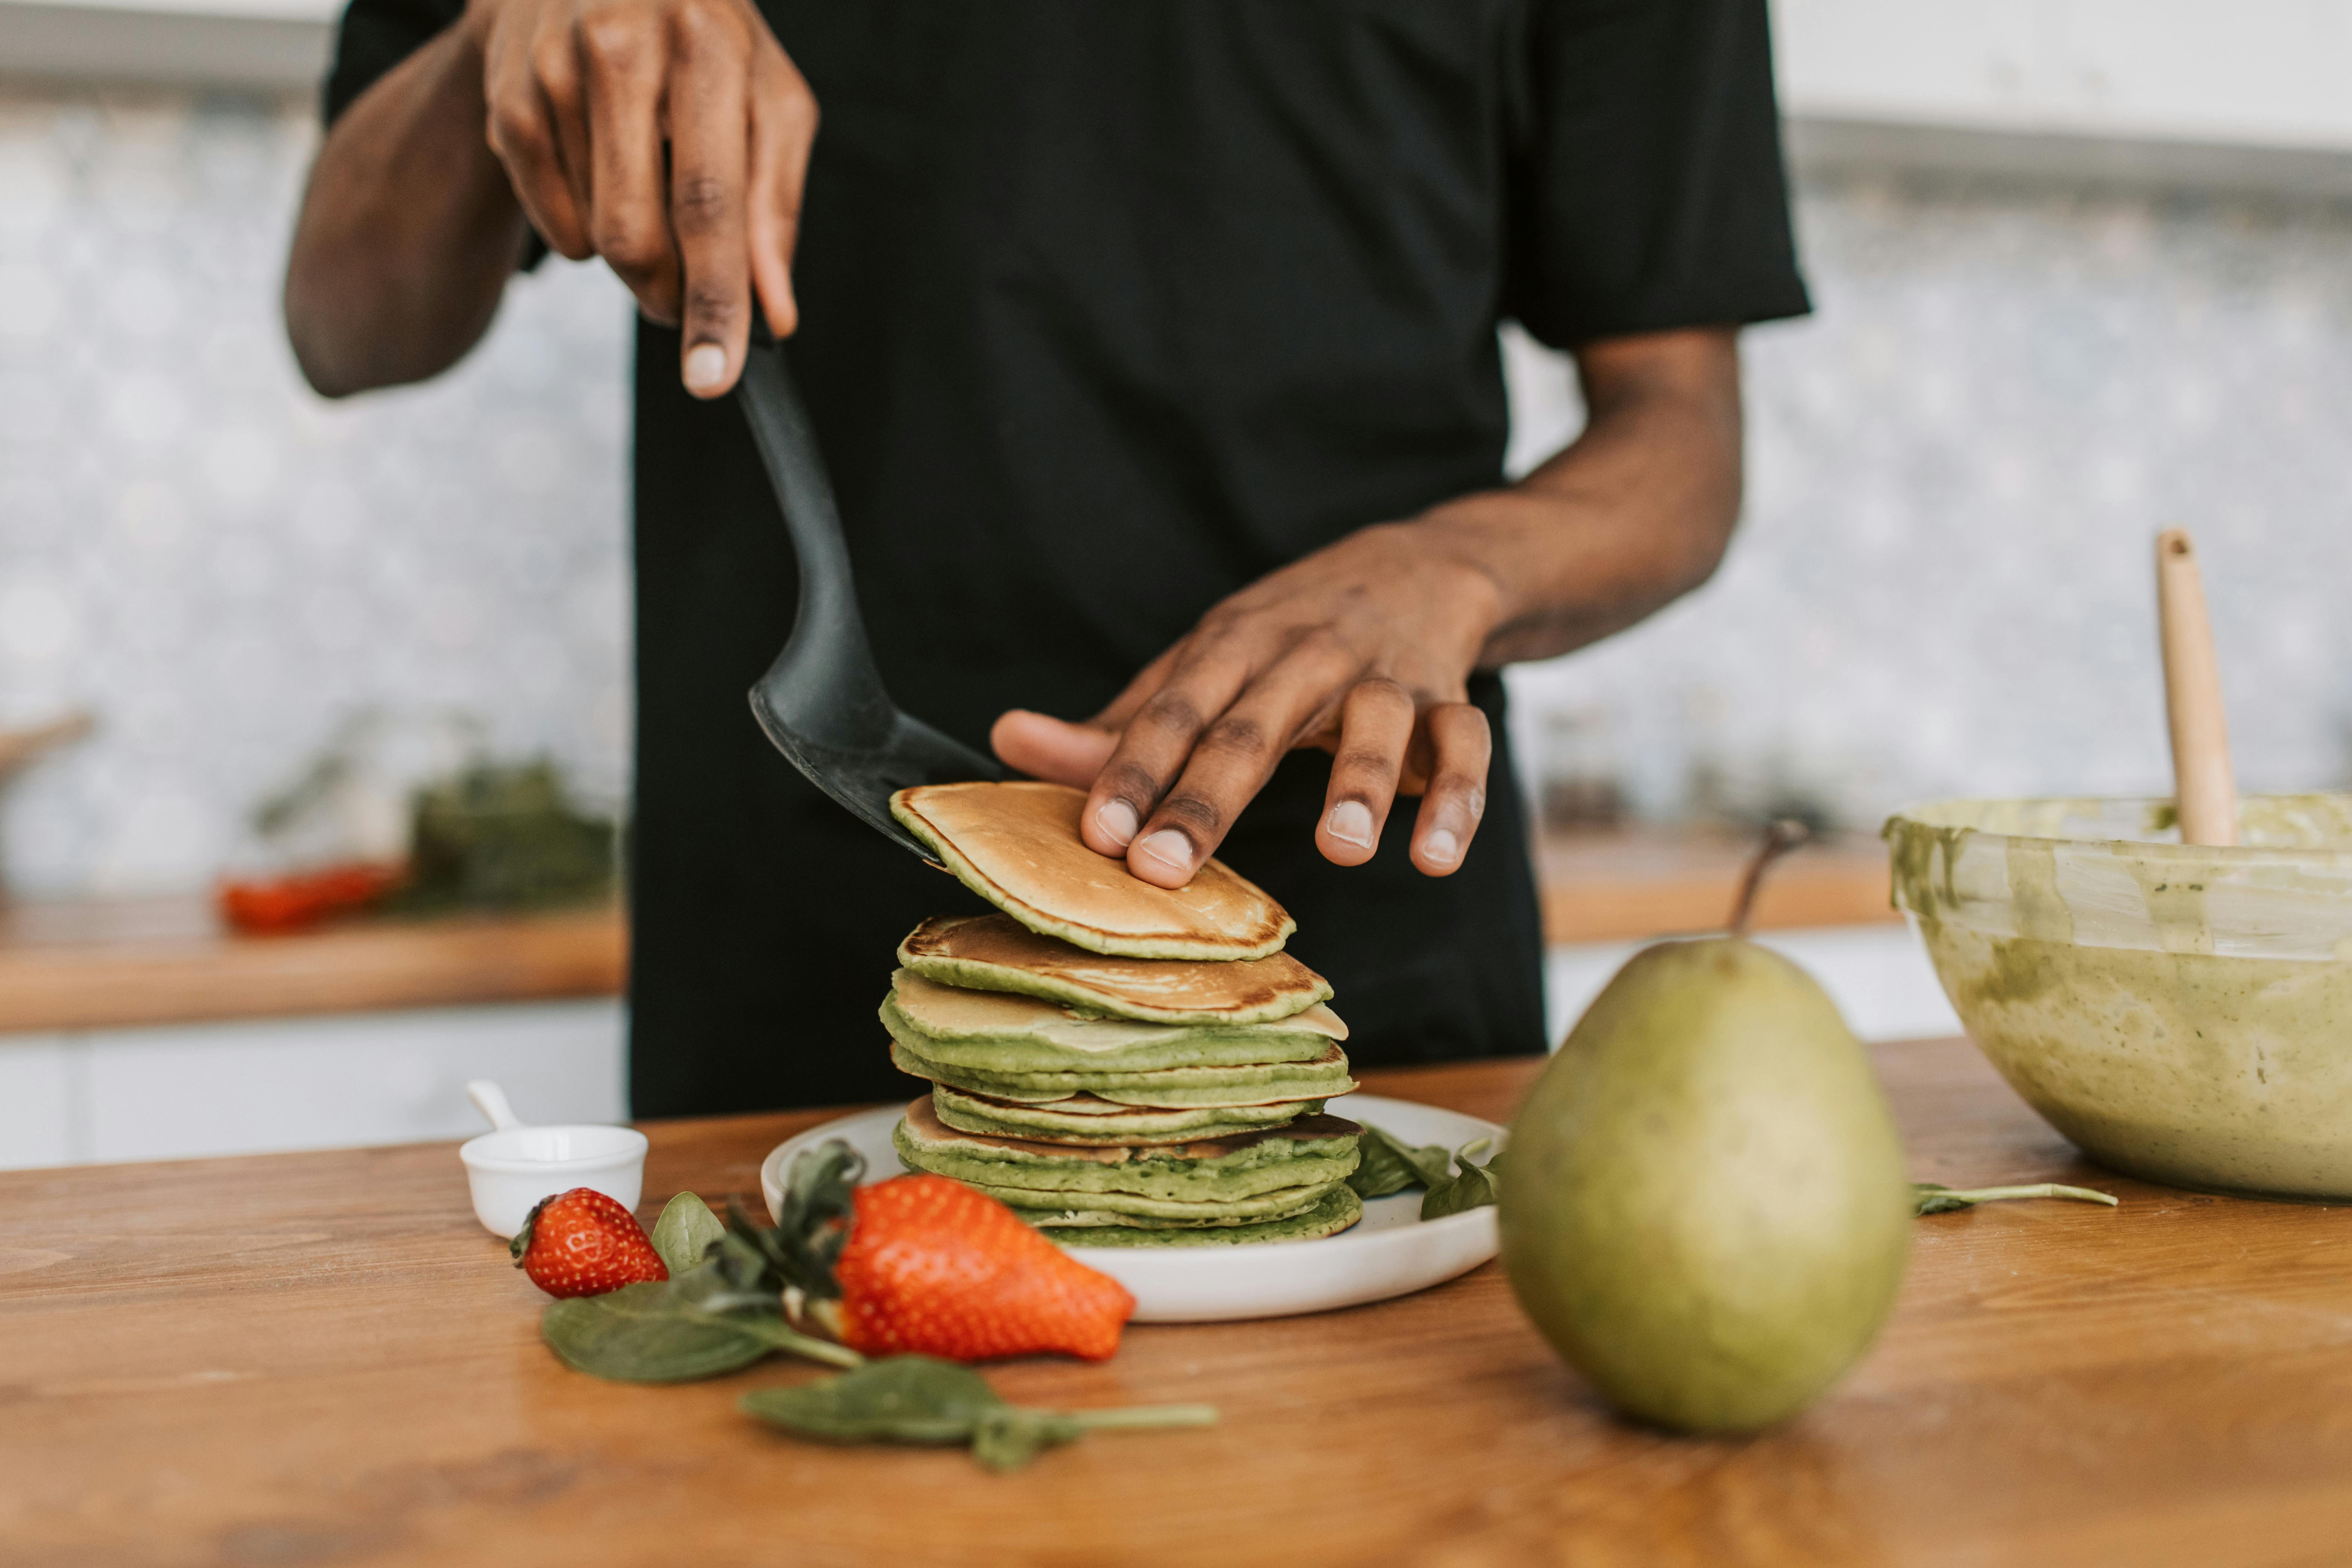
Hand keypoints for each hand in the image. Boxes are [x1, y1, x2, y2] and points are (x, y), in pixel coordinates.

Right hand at [467, 0, 816, 397]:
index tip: (714, 376)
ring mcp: (551, 73)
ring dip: (632, 249)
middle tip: (689, 291)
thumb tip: (774, 312)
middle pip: (637, 235)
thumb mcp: (769, 102)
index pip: (711, 203)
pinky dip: (586, 229)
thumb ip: (777, 205)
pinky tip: (603, 171)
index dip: (715, 299)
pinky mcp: (507, 102)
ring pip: (595, 237)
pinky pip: (553, 226)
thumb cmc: (705, 41)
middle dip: (669, 291)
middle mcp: (621, 49)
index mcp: (705, 48)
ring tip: (648, 182)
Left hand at [991, 522, 1504, 888]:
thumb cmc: (1286, 636)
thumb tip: (1005, 742)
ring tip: (1340, 850)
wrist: (1418, 566)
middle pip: (1252, 727)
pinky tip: (1436, 855)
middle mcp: (1304, 655)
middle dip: (1206, 800)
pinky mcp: (1448, 698)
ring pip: (1375, 723)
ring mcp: (1383, 675)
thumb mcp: (1202, 664)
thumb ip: (1118, 722)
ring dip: (1359, 784)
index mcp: (1232, 647)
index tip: (1097, 836)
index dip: (1132, 771)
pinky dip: (1456, 798)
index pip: (1173, 711)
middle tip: (1164, 869)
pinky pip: (1464, 744)